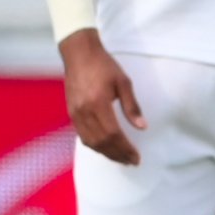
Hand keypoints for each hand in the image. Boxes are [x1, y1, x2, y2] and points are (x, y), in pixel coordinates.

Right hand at [63, 27, 145, 165]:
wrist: (79, 53)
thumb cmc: (103, 65)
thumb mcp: (123, 82)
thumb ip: (132, 106)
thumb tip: (142, 127)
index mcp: (98, 103)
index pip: (113, 134)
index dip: (125, 148)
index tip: (136, 157)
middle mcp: (84, 111)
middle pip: (102, 142)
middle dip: (118, 155)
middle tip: (131, 162)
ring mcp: (75, 113)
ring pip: (91, 142)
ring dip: (107, 153)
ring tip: (121, 158)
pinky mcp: (71, 113)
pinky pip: (83, 136)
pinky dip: (95, 146)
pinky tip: (105, 148)